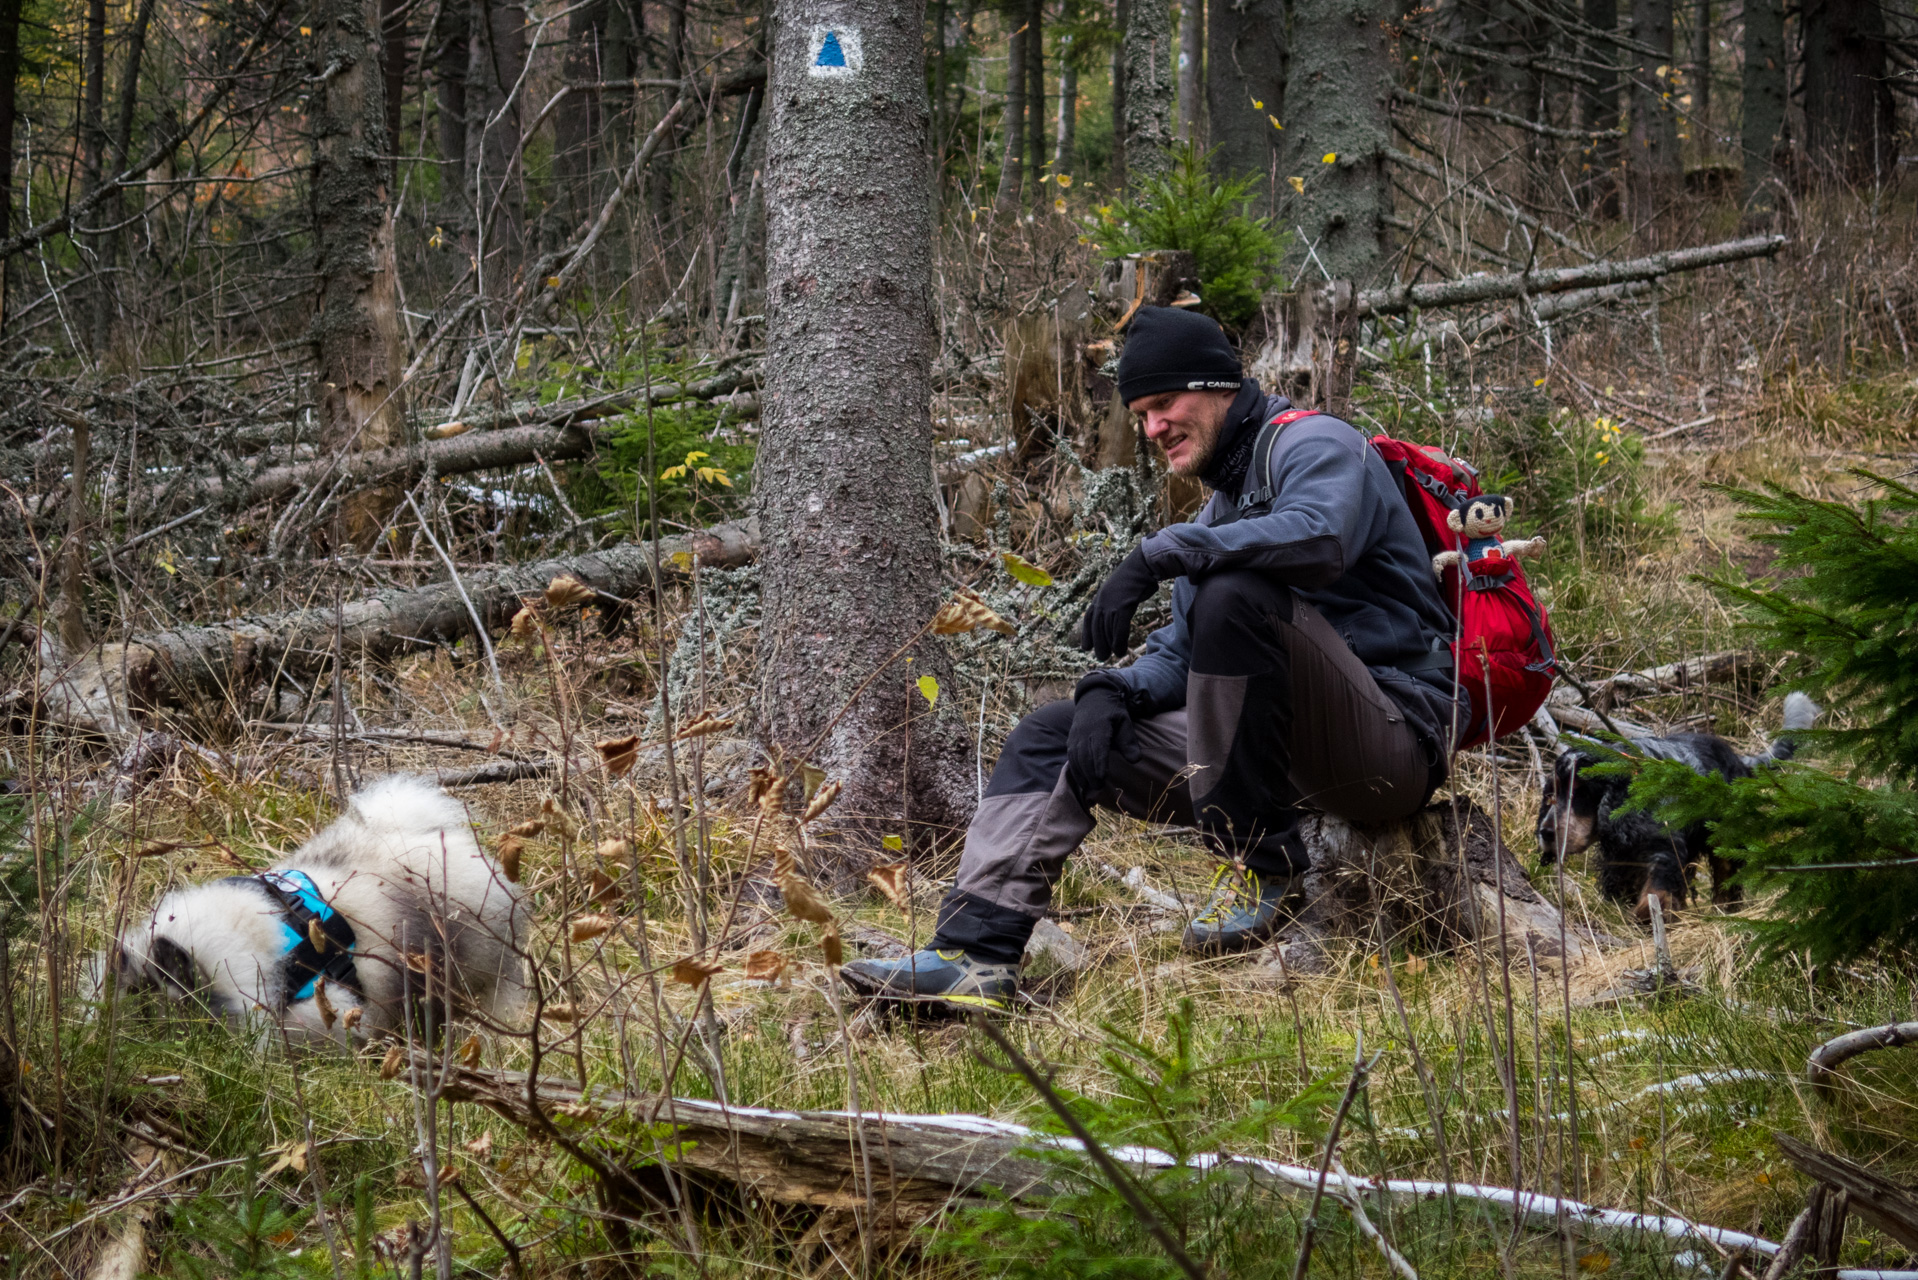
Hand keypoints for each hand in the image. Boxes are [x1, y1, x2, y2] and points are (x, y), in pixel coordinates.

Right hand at [1066, 678, 1143, 801]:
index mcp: (1098, 727)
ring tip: (1089, 788)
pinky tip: (1081, 780)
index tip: (1102, 777)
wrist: (1094, 698)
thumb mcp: (1125, 722)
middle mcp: (1083, 732)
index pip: (1097, 748)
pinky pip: (1070, 757)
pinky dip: (1075, 769)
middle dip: (1090, 773)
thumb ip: (1129, 741)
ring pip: (1075, 758)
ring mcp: (1075, 736)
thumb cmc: (1113, 713)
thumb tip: (1135, 760)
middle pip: (1085, 756)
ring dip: (1081, 774)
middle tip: (1098, 788)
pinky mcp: (1070, 740)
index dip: (1098, 763)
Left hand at [1077, 547, 1159, 659]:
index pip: (1089, 617)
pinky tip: (1120, 651)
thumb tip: (1123, 607)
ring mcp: (1112, 603)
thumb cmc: (1137, 576)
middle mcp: (1103, 600)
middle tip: (1101, 657)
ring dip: (1109, 645)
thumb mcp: (1122, 589)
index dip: (1087, 633)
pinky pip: (1119, 628)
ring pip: (1107, 630)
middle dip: (1098, 643)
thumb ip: (1119, 599)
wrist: (1144, 564)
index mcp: (1101, 595)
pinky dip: (1119, 641)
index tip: (1085, 647)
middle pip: (1097, 627)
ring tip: (1112, 656)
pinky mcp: (1123, 605)